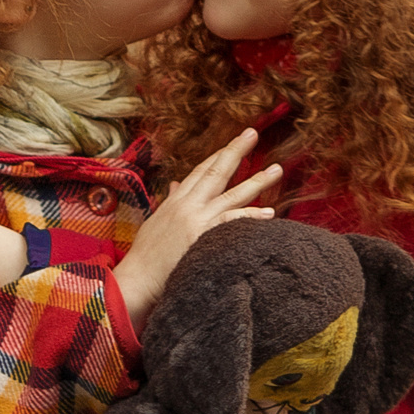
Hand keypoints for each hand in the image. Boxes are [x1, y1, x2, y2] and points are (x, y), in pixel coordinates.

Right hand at [118, 129, 280, 326]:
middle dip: (236, 151)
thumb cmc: (145, 257)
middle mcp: (188, 206)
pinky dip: (251, 217)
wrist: (137, 280)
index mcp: (176, 201)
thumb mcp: (155, 222)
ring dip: (256, 182)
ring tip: (277, 170)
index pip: (200, 171)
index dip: (218, 155)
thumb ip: (170, 202)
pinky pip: (233, 223)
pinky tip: (269, 212)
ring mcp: (198, 221)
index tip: (235, 142)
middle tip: (253, 134)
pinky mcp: (205, 238)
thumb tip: (176, 185)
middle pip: (216, 172)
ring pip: (232, 195)